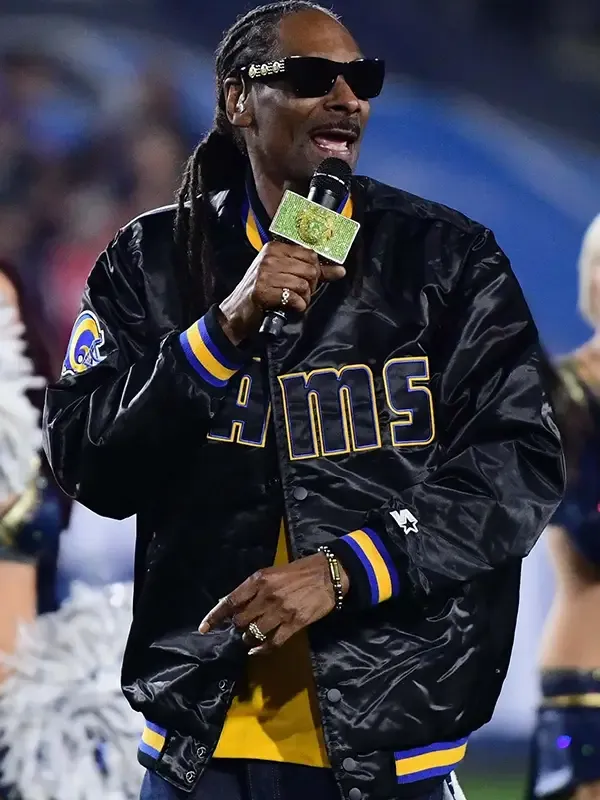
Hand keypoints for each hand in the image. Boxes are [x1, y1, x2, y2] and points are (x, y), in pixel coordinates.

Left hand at [198, 553, 349, 654]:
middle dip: (237, 627)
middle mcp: (266, 595)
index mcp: (259, 580)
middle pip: (240, 620)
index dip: (215, 617)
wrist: (329, 573)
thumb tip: (232, 604)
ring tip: (250, 639)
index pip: (230, 601)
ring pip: (254, 633)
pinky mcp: (294, 623)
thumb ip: (253, 588)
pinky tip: (258, 650)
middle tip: (240, 628)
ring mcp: (280, 611)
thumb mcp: (272, 573)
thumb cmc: (299, 571)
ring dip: (249, 639)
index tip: (204, 628)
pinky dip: (262, 649)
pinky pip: (273, 642)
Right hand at [218, 240, 345, 344]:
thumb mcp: (285, 275)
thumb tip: (341, 271)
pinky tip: (288, 307)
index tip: (306, 281)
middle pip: (310, 270)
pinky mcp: (262, 291)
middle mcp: (269, 257)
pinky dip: (296, 306)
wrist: (237, 311)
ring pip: (303, 285)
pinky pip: (294, 298)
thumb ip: (314, 271)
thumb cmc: (263, 291)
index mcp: (274, 248)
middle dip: (310, 287)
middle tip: (299, 294)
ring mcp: (264, 274)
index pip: (310, 254)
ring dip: (303, 298)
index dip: (314, 271)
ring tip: (292, 301)